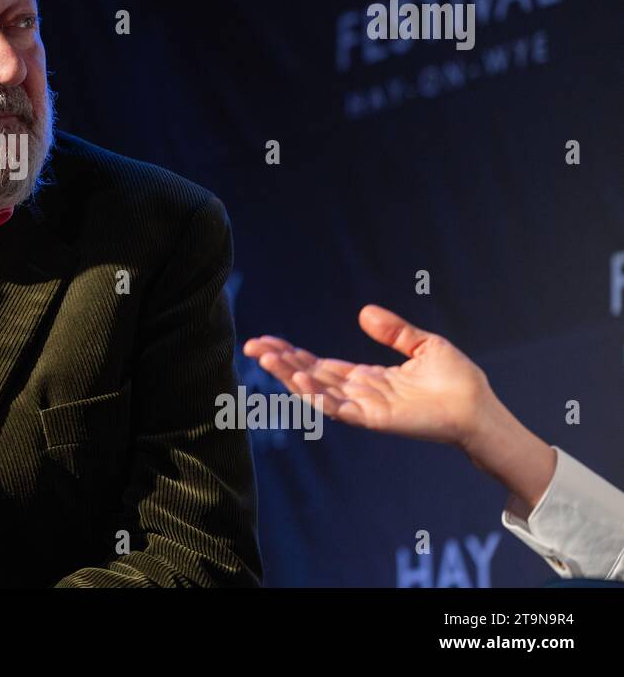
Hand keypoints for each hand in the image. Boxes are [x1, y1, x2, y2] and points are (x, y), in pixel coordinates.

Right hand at [242, 304, 492, 445]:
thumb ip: (394, 331)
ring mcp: (365, 408)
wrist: (481, 408)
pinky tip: (300, 377)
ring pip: (317, 392)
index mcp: (368, 378)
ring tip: (264, 358)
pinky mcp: (375, 419)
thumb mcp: (424, 345)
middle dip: (280, 362)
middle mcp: (360, 394)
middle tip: (251, 346)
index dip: (293, 354)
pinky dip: (317, 394)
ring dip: (289, 376)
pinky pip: (339, 408)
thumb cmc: (459, 381)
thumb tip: (362, 313)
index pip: (321, 365)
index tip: (267, 341)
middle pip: (311, 376)